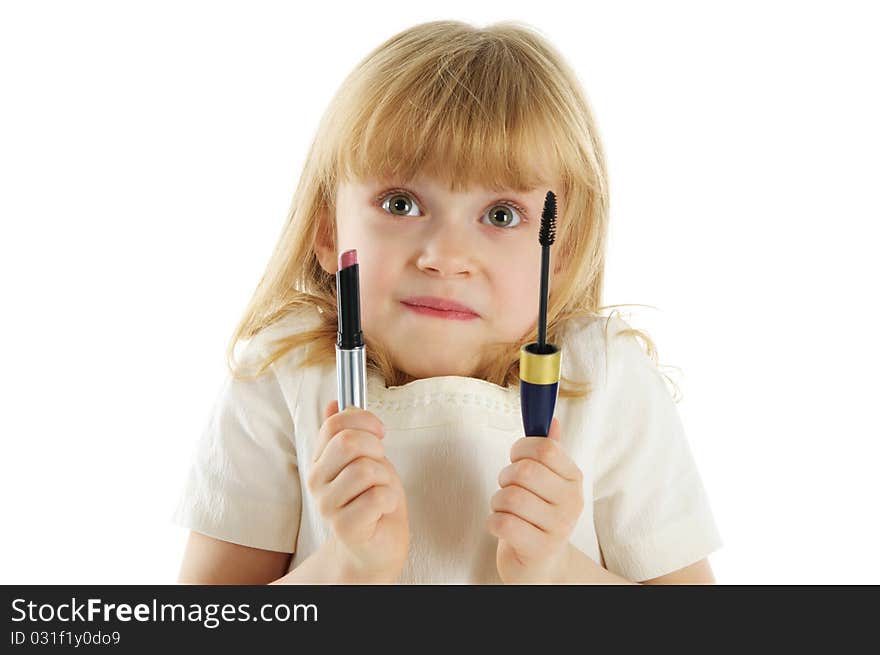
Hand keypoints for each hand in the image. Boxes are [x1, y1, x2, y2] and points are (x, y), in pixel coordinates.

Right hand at [306, 400, 409, 583]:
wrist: (377, 545)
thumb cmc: (373, 500)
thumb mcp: (363, 458)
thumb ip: (347, 433)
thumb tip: (335, 402)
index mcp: (319, 460)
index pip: (335, 424)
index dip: (364, 420)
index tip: (379, 432)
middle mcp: (316, 482)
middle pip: (348, 443)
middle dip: (376, 449)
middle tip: (380, 465)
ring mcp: (328, 506)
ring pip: (365, 469)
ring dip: (385, 478)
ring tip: (381, 490)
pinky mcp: (345, 526)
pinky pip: (377, 496)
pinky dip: (389, 499)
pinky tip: (382, 509)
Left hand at [486, 417, 584, 583]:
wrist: (542, 565)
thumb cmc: (538, 517)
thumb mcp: (548, 482)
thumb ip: (550, 451)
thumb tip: (551, 419)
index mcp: (573, 479)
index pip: (546, 447)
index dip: (521, 449)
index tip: (516, 459)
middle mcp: (571, 502)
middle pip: (525, 471)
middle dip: (505, 477)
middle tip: (508, 488)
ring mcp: (558, 528)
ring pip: (510, 497)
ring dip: (497, 502)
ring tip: (505, 510)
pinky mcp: (539, 549)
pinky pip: (503, 523)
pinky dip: (493, 522)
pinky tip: (502, 527)